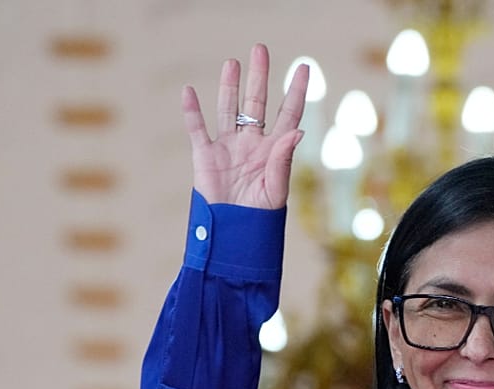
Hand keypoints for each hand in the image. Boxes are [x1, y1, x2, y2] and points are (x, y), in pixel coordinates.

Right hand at [182, 43, 307, 208]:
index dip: (296, 91)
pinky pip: (197, 129)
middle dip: (259, 77)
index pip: (289, 114)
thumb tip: (298, 130)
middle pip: (256, 103)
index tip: (304, 68)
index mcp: (274, 150)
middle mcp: (252, 142)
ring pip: (228, 108)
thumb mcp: (276, 189)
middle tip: (260, 49)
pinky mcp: (206, 156)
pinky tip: (189, 91)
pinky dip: (192, 111)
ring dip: (229, 86)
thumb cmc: (261, 216)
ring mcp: (228, 146)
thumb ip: (284, 159)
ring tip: (232, 62)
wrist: (235, 233)